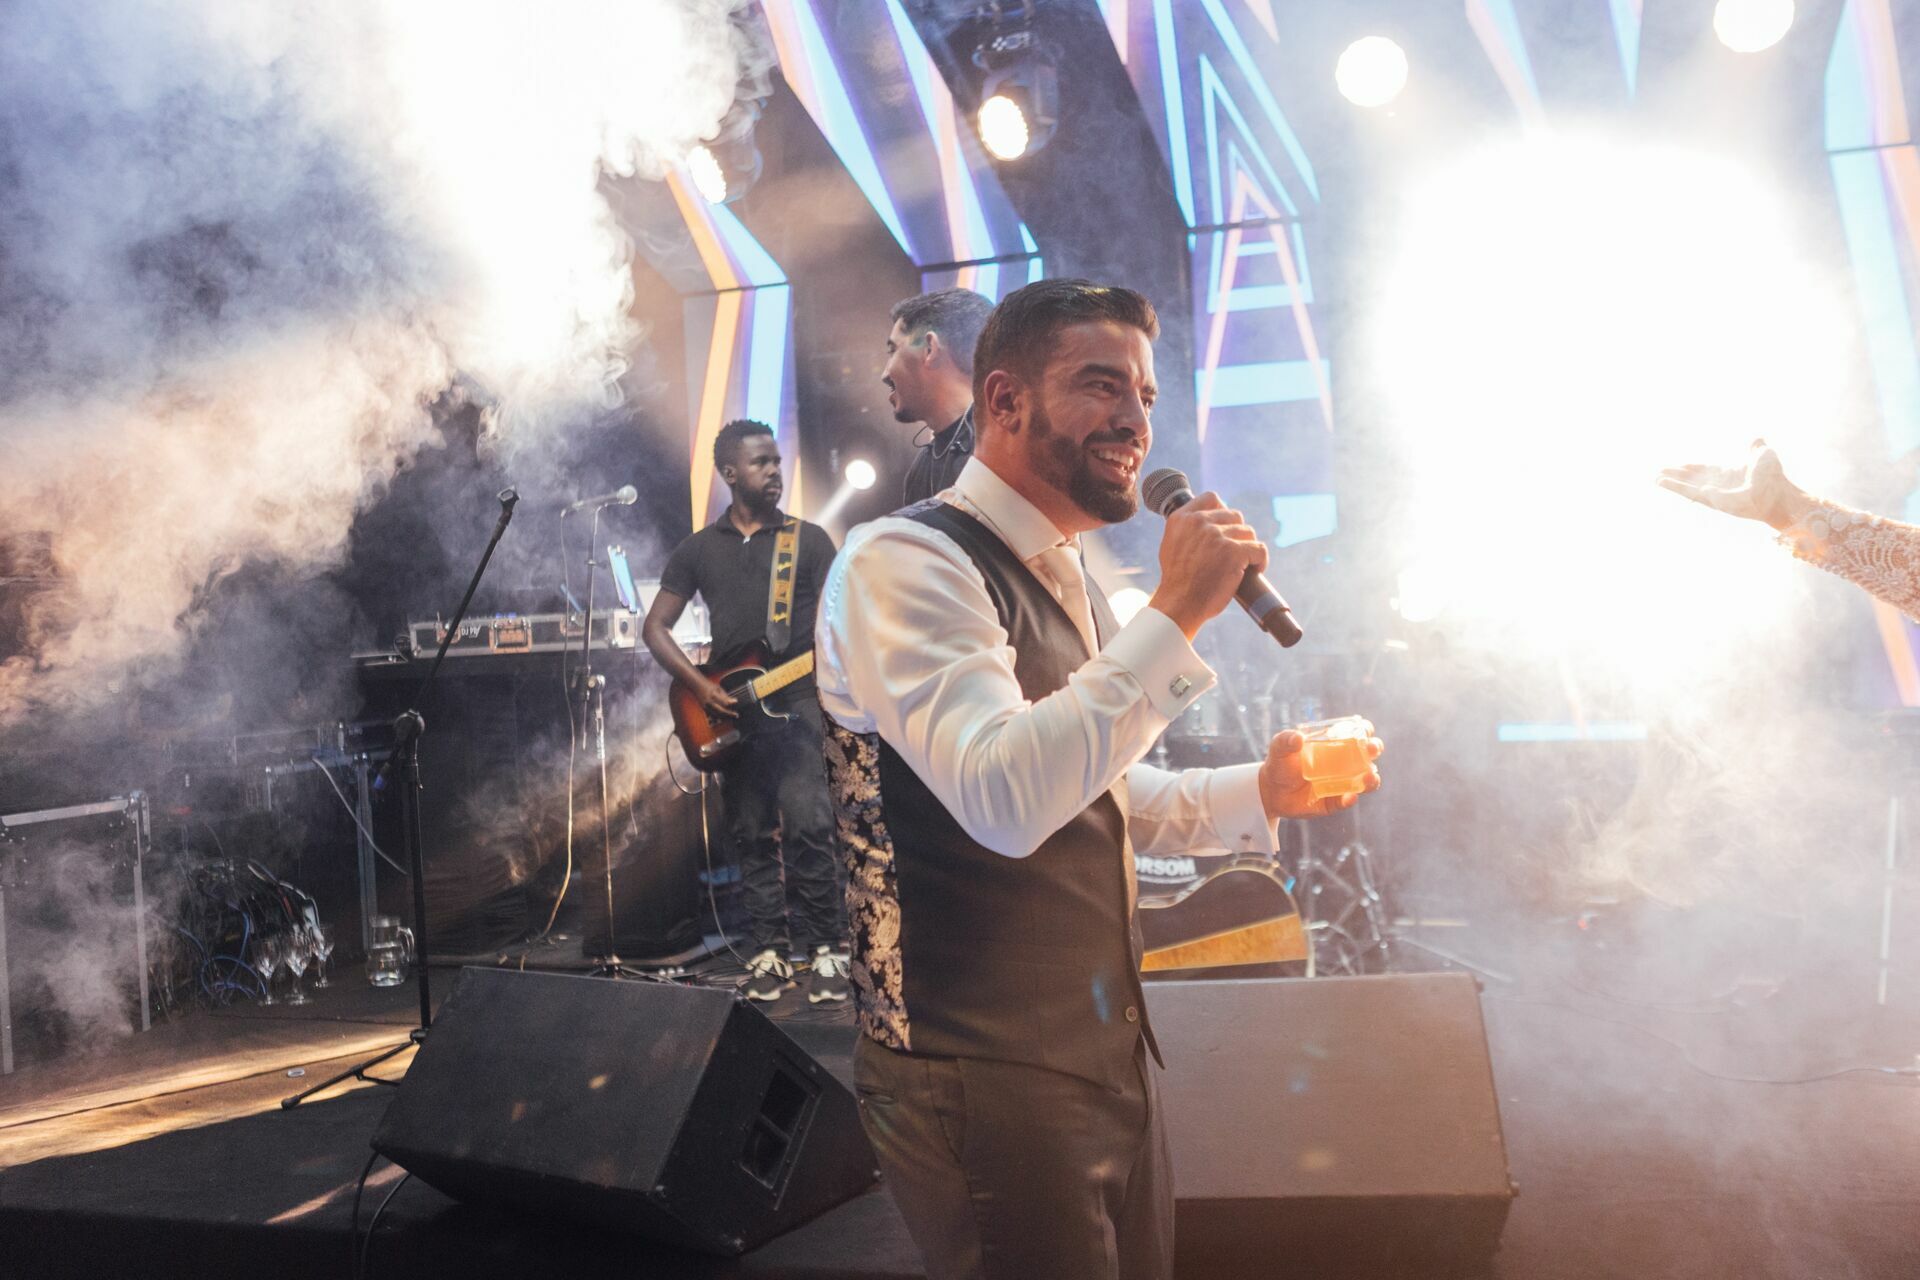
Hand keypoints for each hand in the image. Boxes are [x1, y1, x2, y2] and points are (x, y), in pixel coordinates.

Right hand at [695, 676, 738, 718]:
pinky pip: (712, 716)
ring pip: (717, 715)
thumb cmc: (709, 686)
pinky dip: (719, 718)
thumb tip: (734, 702)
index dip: (731, 703)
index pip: (723, 702)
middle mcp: (709, 702)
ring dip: (725, 717)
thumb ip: (725, 696)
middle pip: (720, 711)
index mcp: (713, 695)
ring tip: (732, 717)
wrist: (697, 686)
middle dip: (729, 714)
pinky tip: (725, 718)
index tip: (736, 703)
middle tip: (736, 715)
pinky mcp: (704, 709)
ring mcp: (706, 707)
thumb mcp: (718, 688)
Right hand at [1147, 493, 1267, 639]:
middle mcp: (1199, 522)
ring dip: (1248, 548)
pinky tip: (1254, 570)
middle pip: (1235, 516)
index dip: (1223, 512)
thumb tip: (1208, 521)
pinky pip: (1259, 549)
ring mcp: (1217, 536)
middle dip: (1237, 534)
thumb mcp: (1171, 545)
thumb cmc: (1177, 581)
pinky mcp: (1234, 552)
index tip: (1225, 528)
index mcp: (1182, 519)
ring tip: (1243, 565)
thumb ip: (1187, 529)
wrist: (1180, 604)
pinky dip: (1260, 561)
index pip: (1212, 498)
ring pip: (1248, 533)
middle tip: (1234, 553)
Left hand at [1258, 724, 1382, 819]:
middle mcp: (1343, 763)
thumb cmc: (1279, 764)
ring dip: (1371, 779)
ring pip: (1365, 780)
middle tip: (1372, 749)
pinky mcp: (1335, 802)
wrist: (1271, 792)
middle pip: (1367, 755)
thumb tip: (1298, 738)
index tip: (1364, 730)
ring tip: (1369, 777)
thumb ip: (1285, 740)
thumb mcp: (1278, 749)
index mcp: (1334, 744)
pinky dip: (1350, 800)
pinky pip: (1346, 801)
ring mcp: (1342, 783)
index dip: (1365, 730)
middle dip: (1374, 750)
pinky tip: (1350, 797)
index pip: (1356, 733)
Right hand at [1657, 439, 1807, 529]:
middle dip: (1676, 476)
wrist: (1777, 493)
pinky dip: (1677, 487)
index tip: (1677, 465)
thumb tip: (1758, 438)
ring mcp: (1714, 493)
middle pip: (1691, 480)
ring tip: (1656, 479)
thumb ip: (1756, 448)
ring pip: (1687, 488)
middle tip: (1658, 473)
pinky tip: (1664, 482)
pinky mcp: (1712, 500)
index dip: (1690, 468)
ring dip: (1671, 483)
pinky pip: (1690, 493)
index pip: (1704, 471)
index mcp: (1726, 473)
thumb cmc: (1773, 478)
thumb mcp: (1763, 456)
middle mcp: (1717, 484)